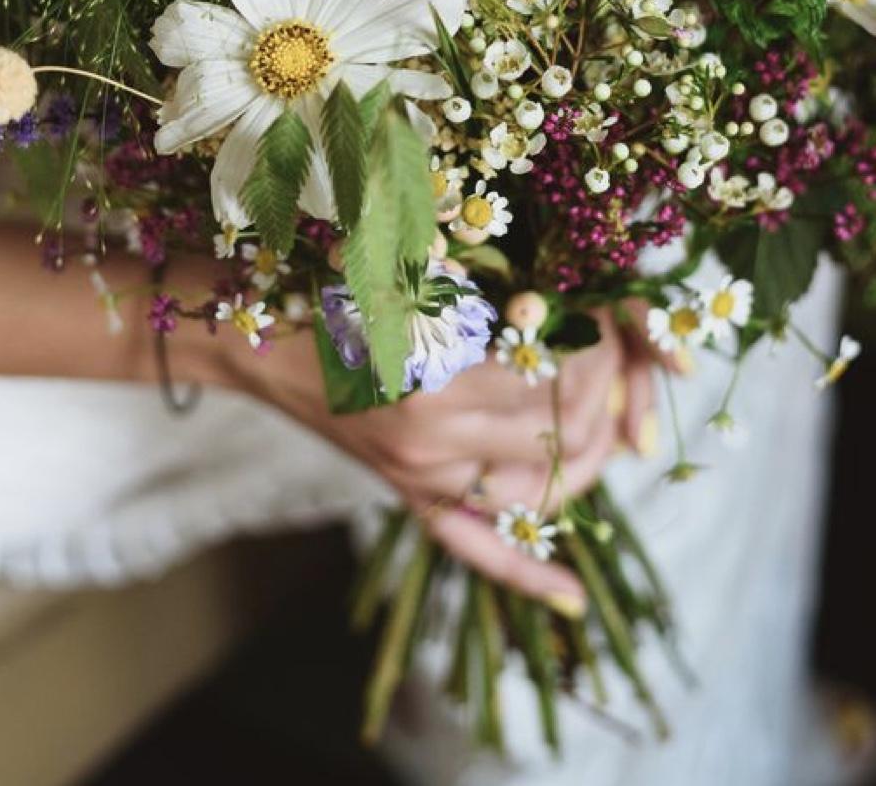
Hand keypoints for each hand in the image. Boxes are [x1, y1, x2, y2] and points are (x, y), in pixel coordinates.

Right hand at [219, 308, 655, 613]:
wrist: (266, 346)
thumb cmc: (331, 298)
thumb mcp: (410, 284)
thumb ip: (484, 304)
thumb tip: (568, 315)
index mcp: (436, 384)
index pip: (553, 378)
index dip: (592, 345)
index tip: (603, 313)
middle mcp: (435, 448)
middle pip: (560, 437)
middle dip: (605, 394)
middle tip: (615, 356)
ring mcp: (423, 483)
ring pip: (540, 496)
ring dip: (591, 461)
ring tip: (614, 421)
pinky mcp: (412, 498)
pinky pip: (477, 550)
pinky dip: (529, 576)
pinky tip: (572, 598)